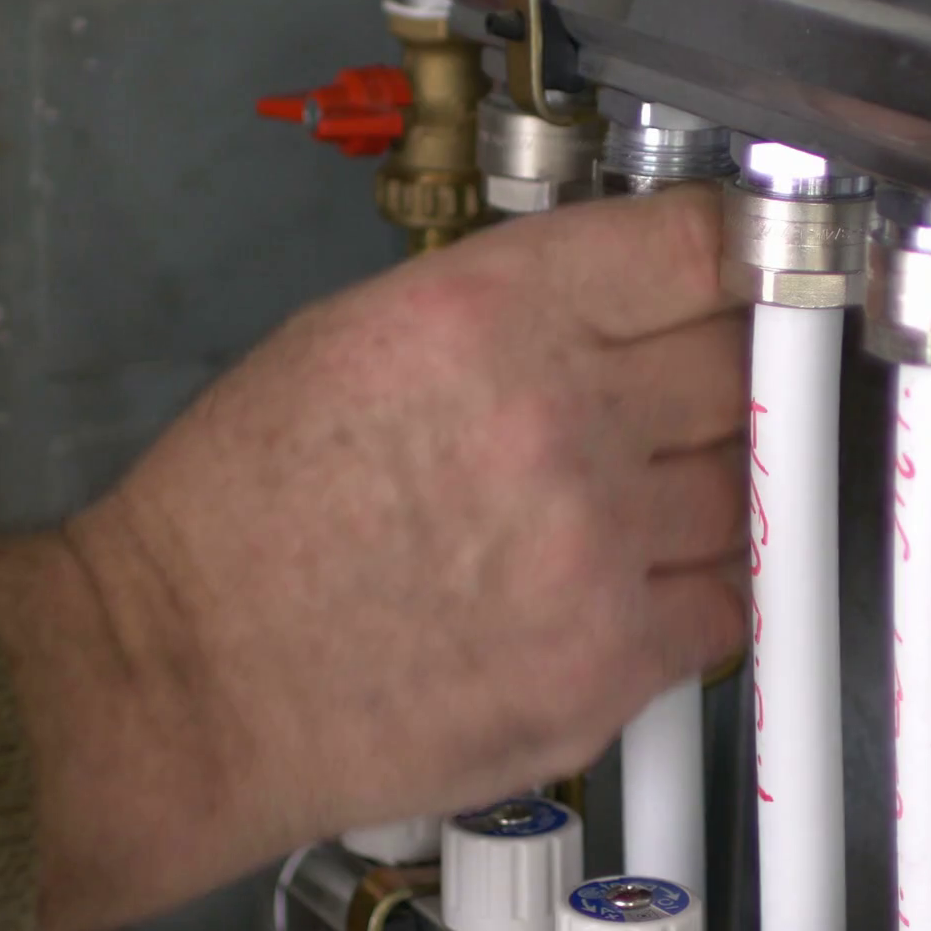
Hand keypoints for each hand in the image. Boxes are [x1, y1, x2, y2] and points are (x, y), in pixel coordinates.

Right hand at [0, 187, 748, 930]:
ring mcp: (598, 552)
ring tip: (628, 505)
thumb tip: (625, 306)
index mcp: (492, 314)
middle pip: (740, 368)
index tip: (742, 280)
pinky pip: (724, 606)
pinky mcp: (609, 668)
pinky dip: (695, 592)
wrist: (185, 680)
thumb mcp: (358, 335)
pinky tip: (633, 585)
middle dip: (721, 377)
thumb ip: (511, 307)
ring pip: (744, 489)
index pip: (698, 250)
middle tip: (683, 398)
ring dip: (709, 488)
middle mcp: (563, 421)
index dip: (734, 261)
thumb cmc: (242, 509)